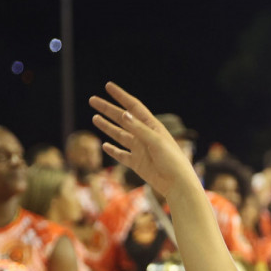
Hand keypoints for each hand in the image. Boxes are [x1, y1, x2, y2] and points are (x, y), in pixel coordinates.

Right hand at [89, 83, 195, 197]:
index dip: (121, 96)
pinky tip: (104, 145)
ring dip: (107, 127)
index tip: (108, 86)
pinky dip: (113, 151)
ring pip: (119, 135)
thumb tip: (123, 114)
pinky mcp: (137, 163)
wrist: (178, 184)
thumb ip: (139, 129)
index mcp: (152, 127)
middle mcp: (145, 136)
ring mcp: (140, 150)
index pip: (133, 107)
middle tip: (92, 99)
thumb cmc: (172, 161)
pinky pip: (122, 155)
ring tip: (95, 118)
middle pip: (122, 119)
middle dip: (108, 109)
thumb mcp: (156, 142)